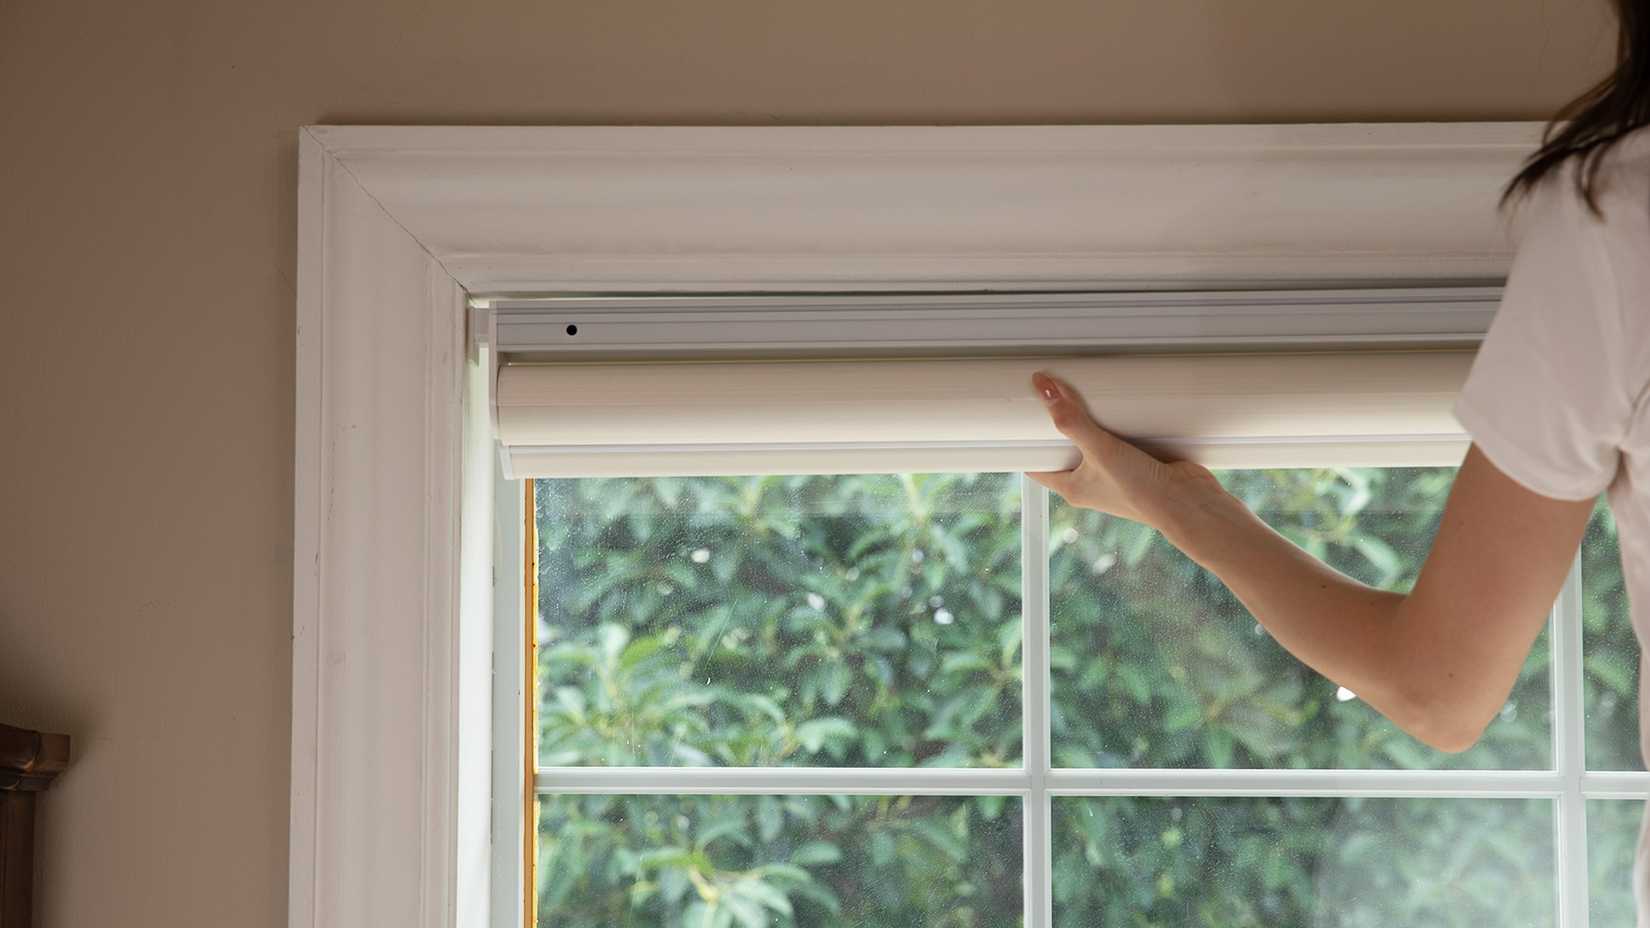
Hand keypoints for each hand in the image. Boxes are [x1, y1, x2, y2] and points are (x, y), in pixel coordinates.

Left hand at [1027, 372, 1230, 537]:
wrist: (1190, 504)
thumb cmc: (1141, 492)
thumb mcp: (1099, 450)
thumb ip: (1072, 419)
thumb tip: (1042, 387)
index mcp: (1072, 488)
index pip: (1037, 466)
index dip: (1025, 444)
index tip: (1018, 417)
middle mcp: (1091, 483)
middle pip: (1064, 449)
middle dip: (1058, 425)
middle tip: (1050, 394)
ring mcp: (1115, 473)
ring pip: (1094, 441)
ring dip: (1091, 421)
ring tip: (1081, 391)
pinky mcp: (1138, 462)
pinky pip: (1121, 438)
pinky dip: (1118, 423)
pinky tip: (1118, 404)